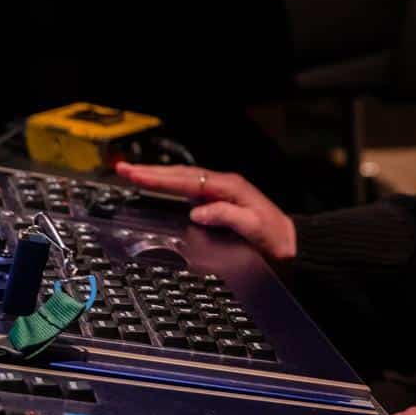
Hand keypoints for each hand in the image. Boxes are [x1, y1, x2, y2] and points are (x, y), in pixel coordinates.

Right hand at [115, 162, 296, 261]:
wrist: (292, 245)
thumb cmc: (276, 238)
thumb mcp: (254, 228)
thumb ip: (227, 216)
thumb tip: (198, 211)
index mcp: (228, 187)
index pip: (186, 180)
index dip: (158, 178)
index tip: (135, 174)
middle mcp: (223, 186)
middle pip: (180, 175)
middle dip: (150, 172)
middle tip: (122, 169)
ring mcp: (221, 192)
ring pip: (183, 180)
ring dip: (157, 176)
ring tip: (132, 173)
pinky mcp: (220, 202)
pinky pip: (189, 190)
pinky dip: (170, 186)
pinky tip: (160, 186)